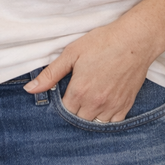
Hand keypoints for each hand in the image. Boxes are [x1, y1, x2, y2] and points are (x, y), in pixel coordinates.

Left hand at [23, 18, 154, 121]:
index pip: (63, 111)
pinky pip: (112, 123)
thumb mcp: (72, 53)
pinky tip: (103, 105)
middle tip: (77, 94)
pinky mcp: (126, 106)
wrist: (135, 41)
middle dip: (74, 110)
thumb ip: (50, 74)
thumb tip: (29, 89)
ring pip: (95, 124)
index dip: (61, 103)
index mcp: (79, 91)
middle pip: (78, 119)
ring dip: (89, 116)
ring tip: (89, 100)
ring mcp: (112, 106)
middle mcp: (95, 103)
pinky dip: (105, 118)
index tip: (64, 93)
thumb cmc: (102, 42)